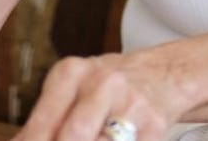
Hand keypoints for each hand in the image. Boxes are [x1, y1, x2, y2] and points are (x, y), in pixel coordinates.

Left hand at [14, 52, 185, 140]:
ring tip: (93, 139)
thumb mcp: (73, 90)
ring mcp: (130, 103)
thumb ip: (44, 120)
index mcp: (71, 73)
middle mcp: (101, 83)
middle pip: (73, 136)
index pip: (43, 123)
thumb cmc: (108, 88)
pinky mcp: (155, 124)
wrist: (164, 72)